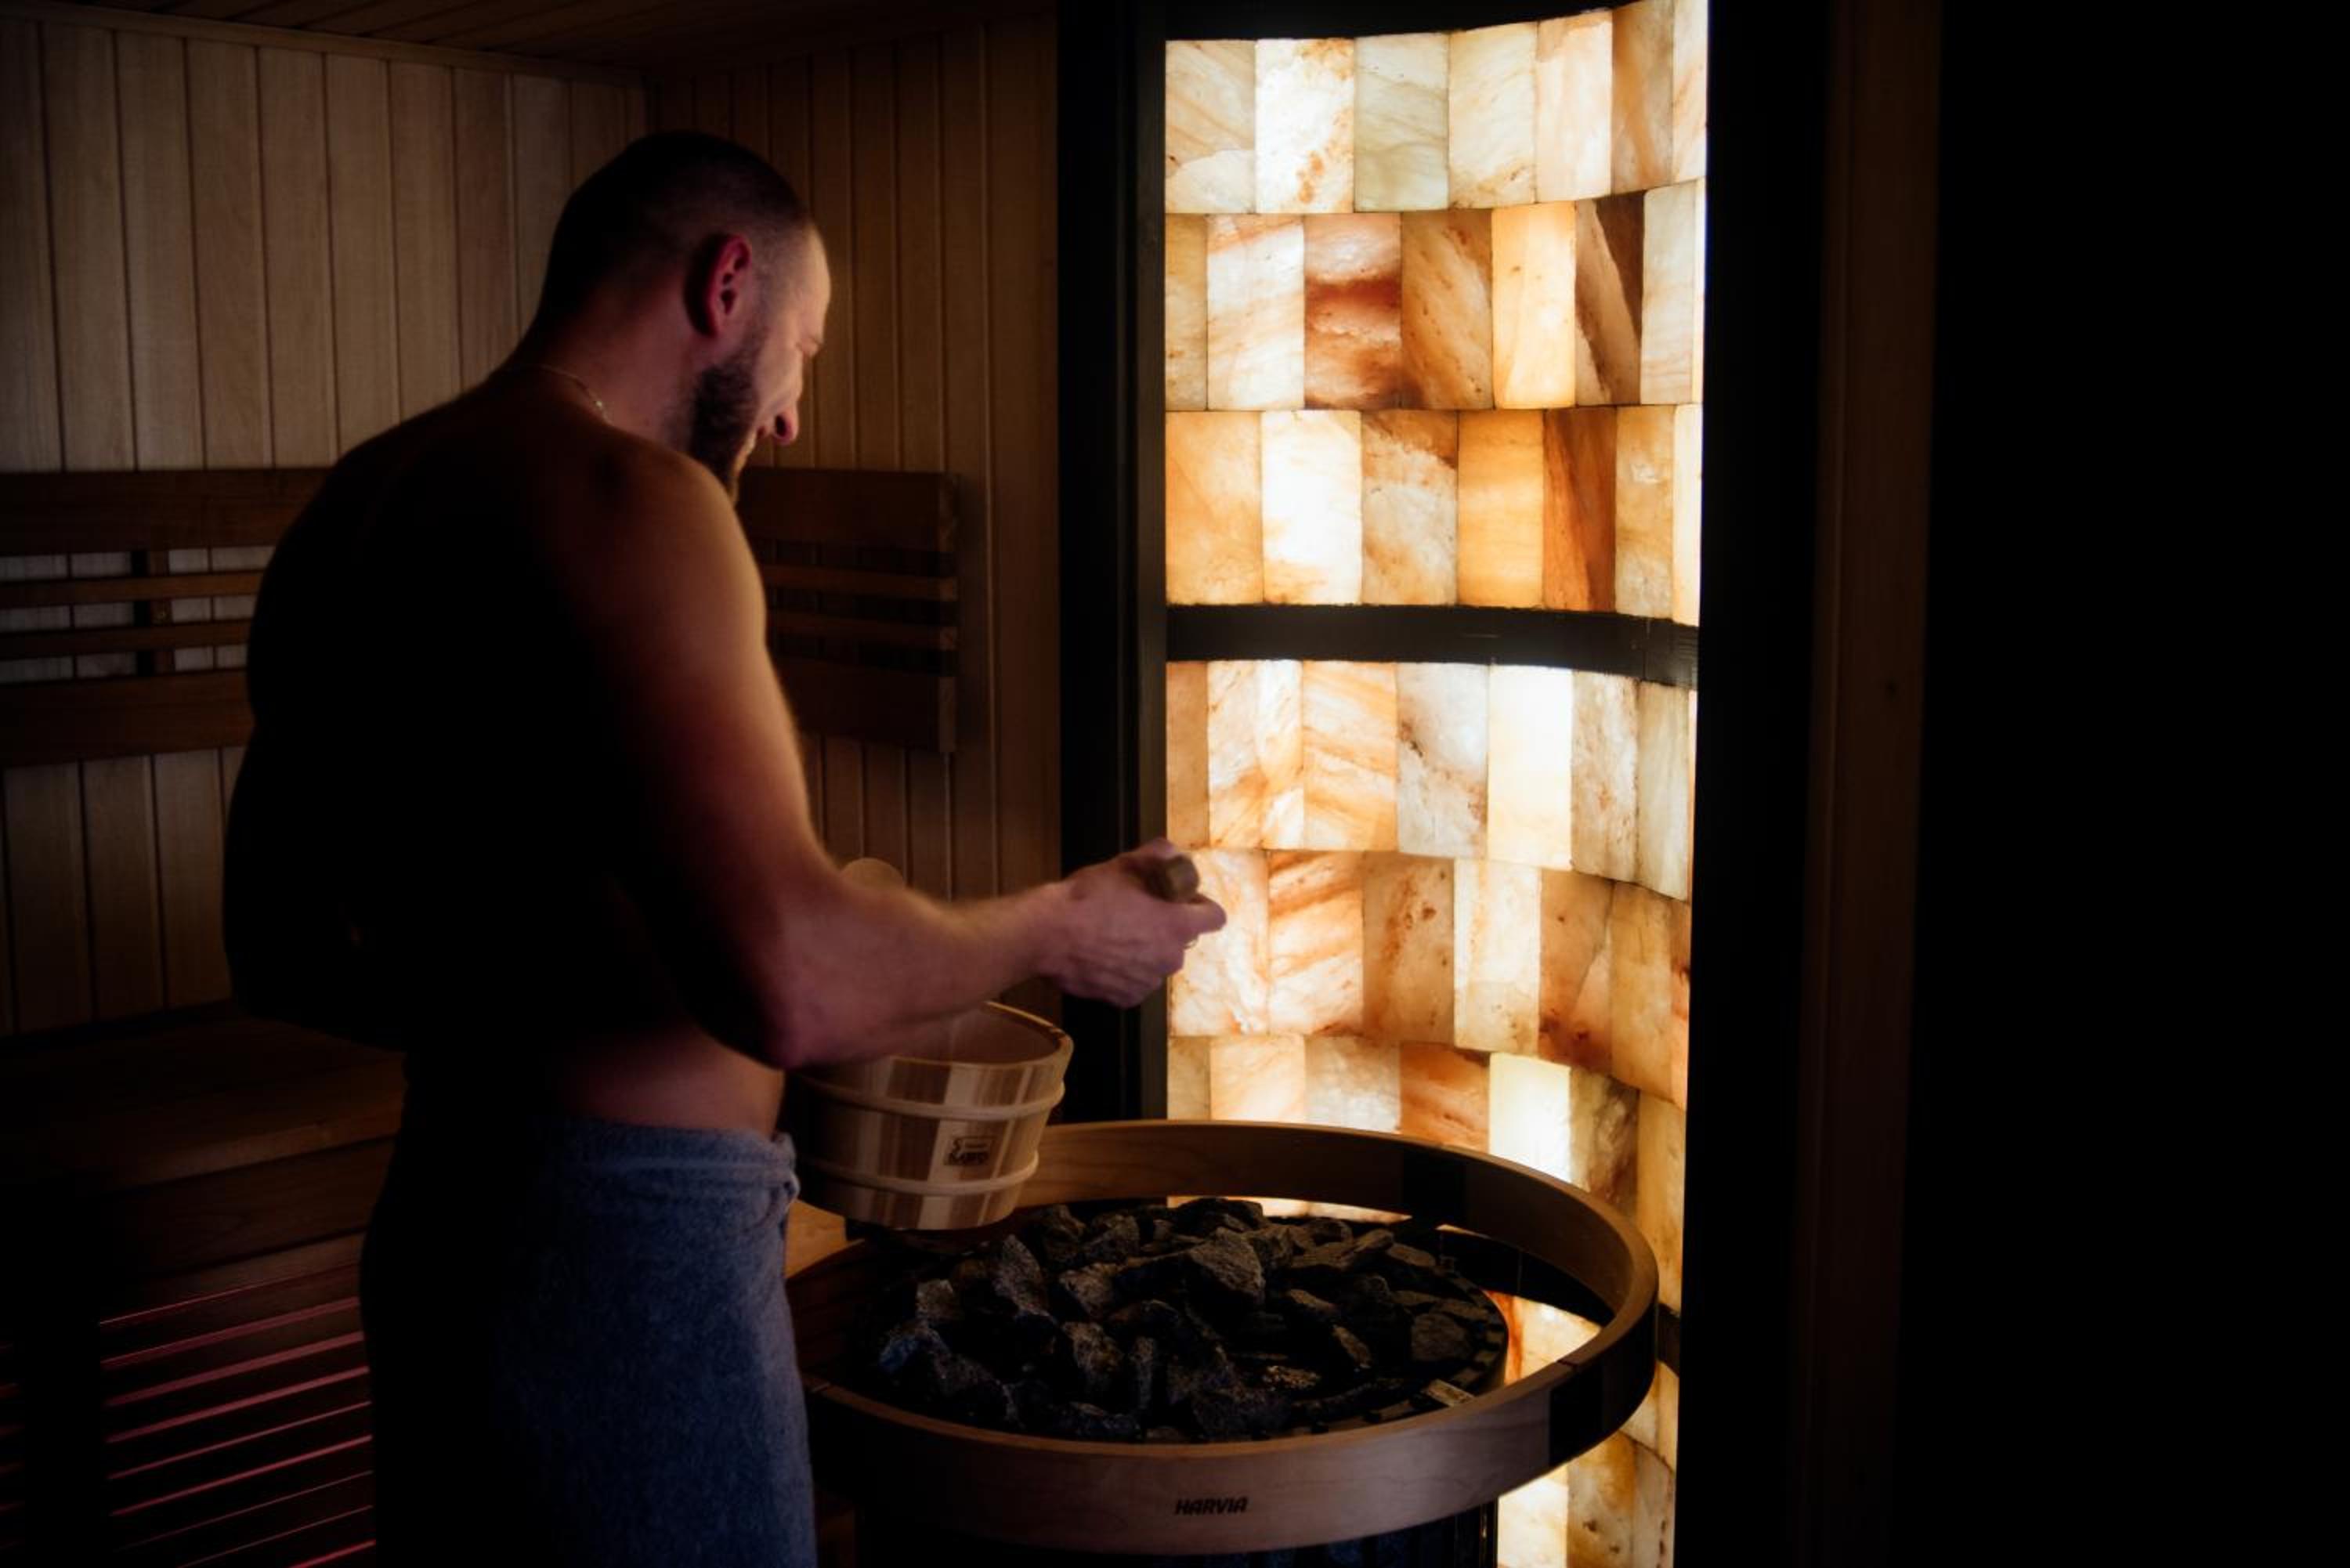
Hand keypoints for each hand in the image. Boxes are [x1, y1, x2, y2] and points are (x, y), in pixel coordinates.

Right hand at [1046, 839, 1226, 1006]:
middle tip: (1135, 913)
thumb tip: (1173, 853)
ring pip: (1156, 962)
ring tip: (1113, 935)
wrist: (1047, 935)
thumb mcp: (1125, 865)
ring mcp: (1149, 982)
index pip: (1215, 917)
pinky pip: (1135, 982)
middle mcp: (1171, 958)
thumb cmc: (1088, 897)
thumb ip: (1158, 856)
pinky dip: (1125, 972)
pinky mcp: (1126, 998)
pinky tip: (1102, 956)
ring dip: (1144, 951)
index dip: (1199, 905)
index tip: (1180, 900)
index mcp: (1177, 925)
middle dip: (1165, 928)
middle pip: (1181, 940)